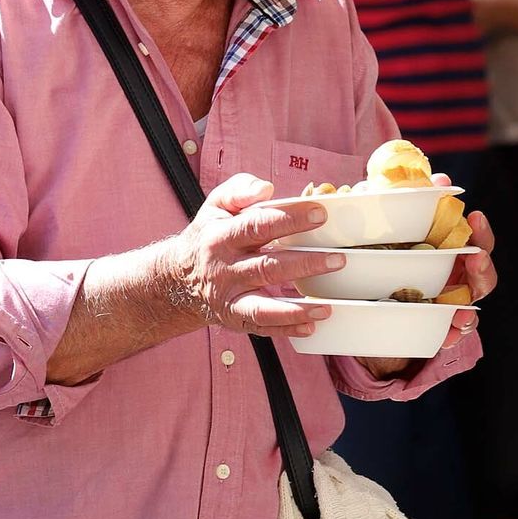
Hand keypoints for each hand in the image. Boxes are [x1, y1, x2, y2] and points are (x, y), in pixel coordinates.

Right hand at [167, 173, 340, 338]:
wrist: (180, 277)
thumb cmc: (209, 236)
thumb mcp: (217, 205)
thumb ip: (240, 189)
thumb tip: (266, 189)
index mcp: (221, 236)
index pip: (257, 225)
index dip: (289, 220)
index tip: (320, 214)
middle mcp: (224, 269)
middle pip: (267, 267)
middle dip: (304, 264)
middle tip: (337, 259)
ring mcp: (229, 297)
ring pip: (263, 305)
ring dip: (296, 308)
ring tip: (326, 306)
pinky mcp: (234, 318)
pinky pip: (261, 326)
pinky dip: (286, 329)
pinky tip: (310, 326)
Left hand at [358, 177, 496, 377]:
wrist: (357, 299)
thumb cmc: (377, 250)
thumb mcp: (381, 222)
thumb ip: (401, 197)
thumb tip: (433, 177)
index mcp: (450, 250)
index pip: (477, 239)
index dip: (481, 230)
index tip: (475, 216)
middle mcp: (455, 277)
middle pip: (482, 273)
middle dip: (483, 266)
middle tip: (476, 258)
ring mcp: (447, 304)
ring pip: (470, 306)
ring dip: (470, 307)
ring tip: (462, 309)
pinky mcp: (433, 328)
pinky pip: (448, 334)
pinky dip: (451, 333)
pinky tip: (449, 331)